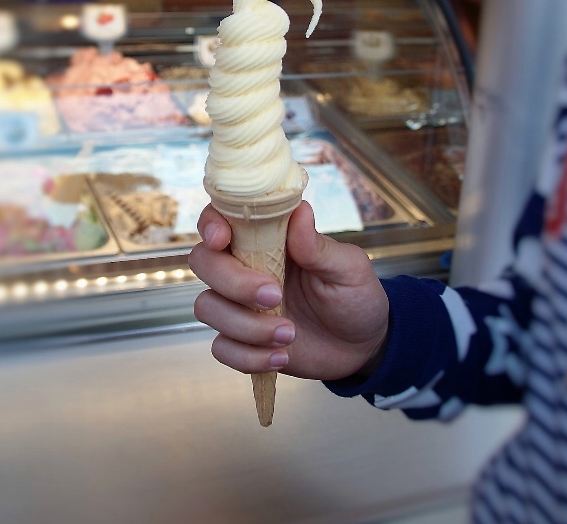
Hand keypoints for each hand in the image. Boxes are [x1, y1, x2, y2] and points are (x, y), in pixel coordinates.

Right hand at [188, 201, 388, 380]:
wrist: (362, 346)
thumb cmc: (355, 296)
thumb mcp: (348, 269)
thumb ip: (319, 245)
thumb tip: (300, 211)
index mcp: (266, 239)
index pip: (221, 218)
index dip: (211, 224)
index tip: (222, 239)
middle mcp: (244, 268)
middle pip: (204, 262)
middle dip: (233, 282)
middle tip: (274, 296)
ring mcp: (238, 305)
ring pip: (207, 307)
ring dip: (246, 326)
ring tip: (290, 335)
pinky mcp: (241, 340)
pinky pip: (221, 348)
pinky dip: (249, 356)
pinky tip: (281, 356)